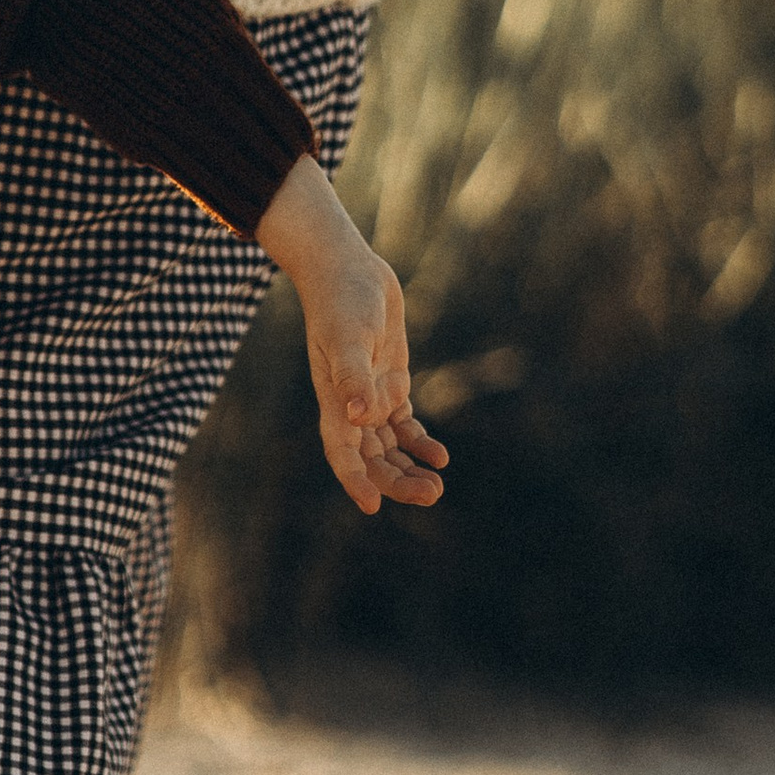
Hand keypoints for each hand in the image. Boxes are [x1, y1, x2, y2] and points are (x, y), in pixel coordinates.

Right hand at [253, 154, 448, 517]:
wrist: (348, 267)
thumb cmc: (342, 299)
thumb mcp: (349, 335)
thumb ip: (353, 375)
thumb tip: (358, 417)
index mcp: (334, 399)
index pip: (342, 451)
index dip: (355, 480)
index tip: (373, 507)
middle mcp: (350, 404)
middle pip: (371, 457)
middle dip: (397, 481)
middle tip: (433, 494)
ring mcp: (370, 394)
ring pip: (389, 446)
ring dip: (410, 467)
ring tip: (438, 484)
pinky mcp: (389, 380)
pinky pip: (403, 423)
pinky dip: (419, 441)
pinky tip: (440, 455)